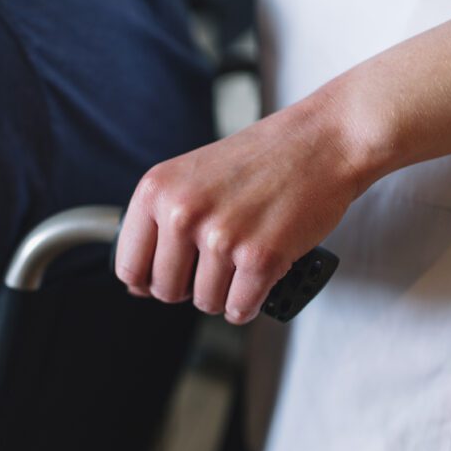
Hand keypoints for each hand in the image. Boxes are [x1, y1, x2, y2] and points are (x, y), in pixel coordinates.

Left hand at [115, 95, 367, 324]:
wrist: (322, 142)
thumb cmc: (261, 160)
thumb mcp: (190, 177)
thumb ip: (161, 222)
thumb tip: (136, 283)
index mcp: (156, 190)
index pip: (128, 266)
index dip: (147, 280)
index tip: (162, 278)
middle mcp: (182, 212)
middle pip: (165, 290)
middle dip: (188, 287)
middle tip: (212, 266)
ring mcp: (221, 236)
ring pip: (205, 302)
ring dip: (224, 294)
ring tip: (239, 264)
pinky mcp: (260, 257)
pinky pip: (239, 309)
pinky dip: (248, 304)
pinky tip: (256, 283)